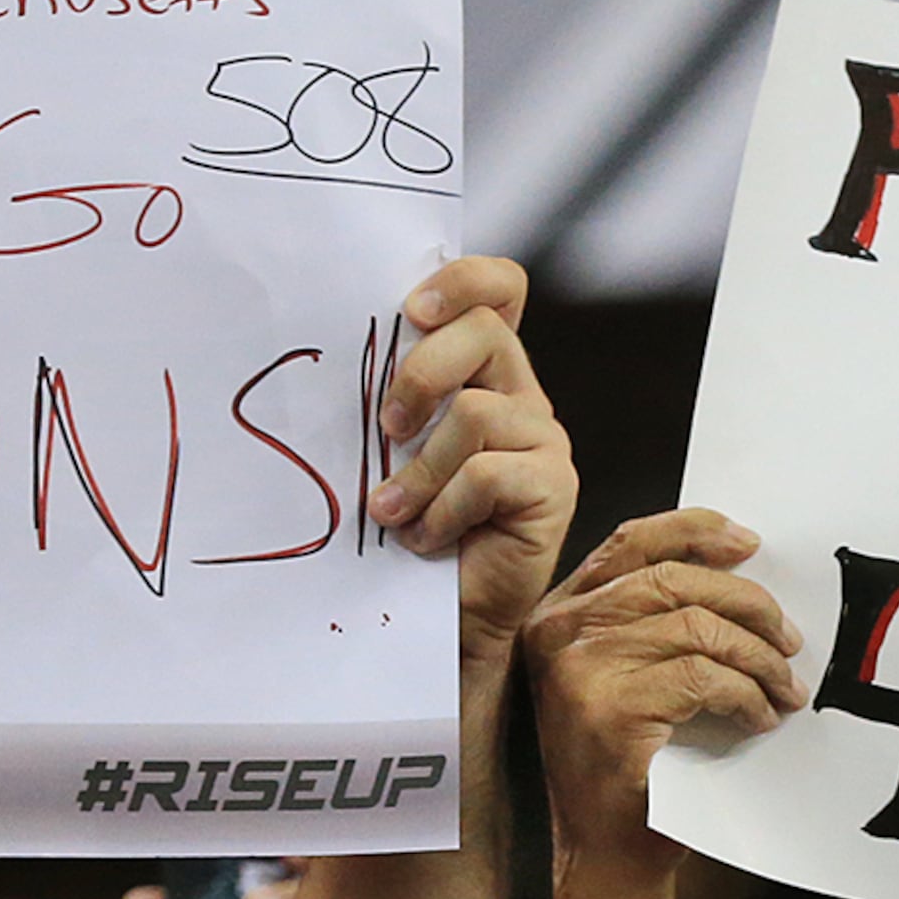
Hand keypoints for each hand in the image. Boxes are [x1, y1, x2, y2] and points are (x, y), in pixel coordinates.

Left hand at [370, 256, 573, 660]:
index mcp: (486, 373)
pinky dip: (442, 511)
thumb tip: (345, 358)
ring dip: (419, 471)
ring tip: (394, 513)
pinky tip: (427, 538)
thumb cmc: (414, 530)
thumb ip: (394, 401)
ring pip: (475, 413)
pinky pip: (487, 473)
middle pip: (485, 332)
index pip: (500, 290)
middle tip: (386, 429)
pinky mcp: (553, 487)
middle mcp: (522, 396)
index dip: (463, 281)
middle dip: (421, 374)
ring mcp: (544, 440)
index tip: (410, 310)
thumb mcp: (395, 452)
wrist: (450, 617)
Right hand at [521, 508, 806, 866]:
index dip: (696, 532)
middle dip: (748, 606)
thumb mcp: (629, 679)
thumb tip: (737, 568)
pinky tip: (759, 718)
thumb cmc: (631, 771)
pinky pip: (704, 678)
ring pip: (696, 628)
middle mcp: (557, 634)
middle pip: (674, 580)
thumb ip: (655, 623)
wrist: (608, 858)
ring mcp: (579, 670)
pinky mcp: (610, 710)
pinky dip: (746, 695)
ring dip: (757, 660)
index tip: (750, 544)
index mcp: (559, 616)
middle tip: (789, 643)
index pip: (630, 543)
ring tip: (782, 691)